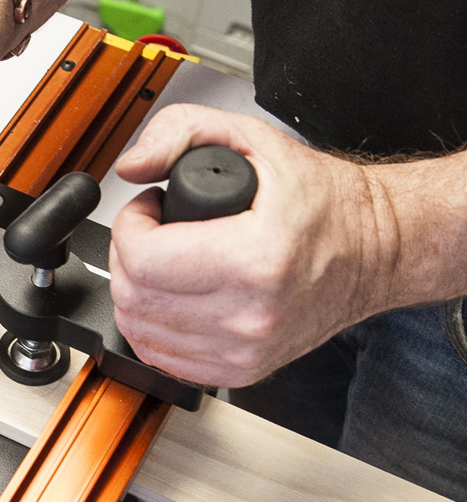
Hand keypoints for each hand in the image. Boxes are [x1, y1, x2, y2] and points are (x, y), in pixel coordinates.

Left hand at [108, 103, 388, 387]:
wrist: (375, 252)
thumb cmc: (324, 203)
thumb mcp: (255, 139)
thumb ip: (182, 130)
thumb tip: (133, 165)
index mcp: (256, 258)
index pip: (144, 257)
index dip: (130, 224)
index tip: (147, 209)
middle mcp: (250, 314)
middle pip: (135, 297)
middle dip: (126, 255)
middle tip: (151, 232)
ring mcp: (245, 349)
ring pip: (141, 330)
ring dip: (135, 291)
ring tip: (163, 261)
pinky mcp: (240, 370)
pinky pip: (162, 358)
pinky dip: (152, 327)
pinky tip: (169, 298)